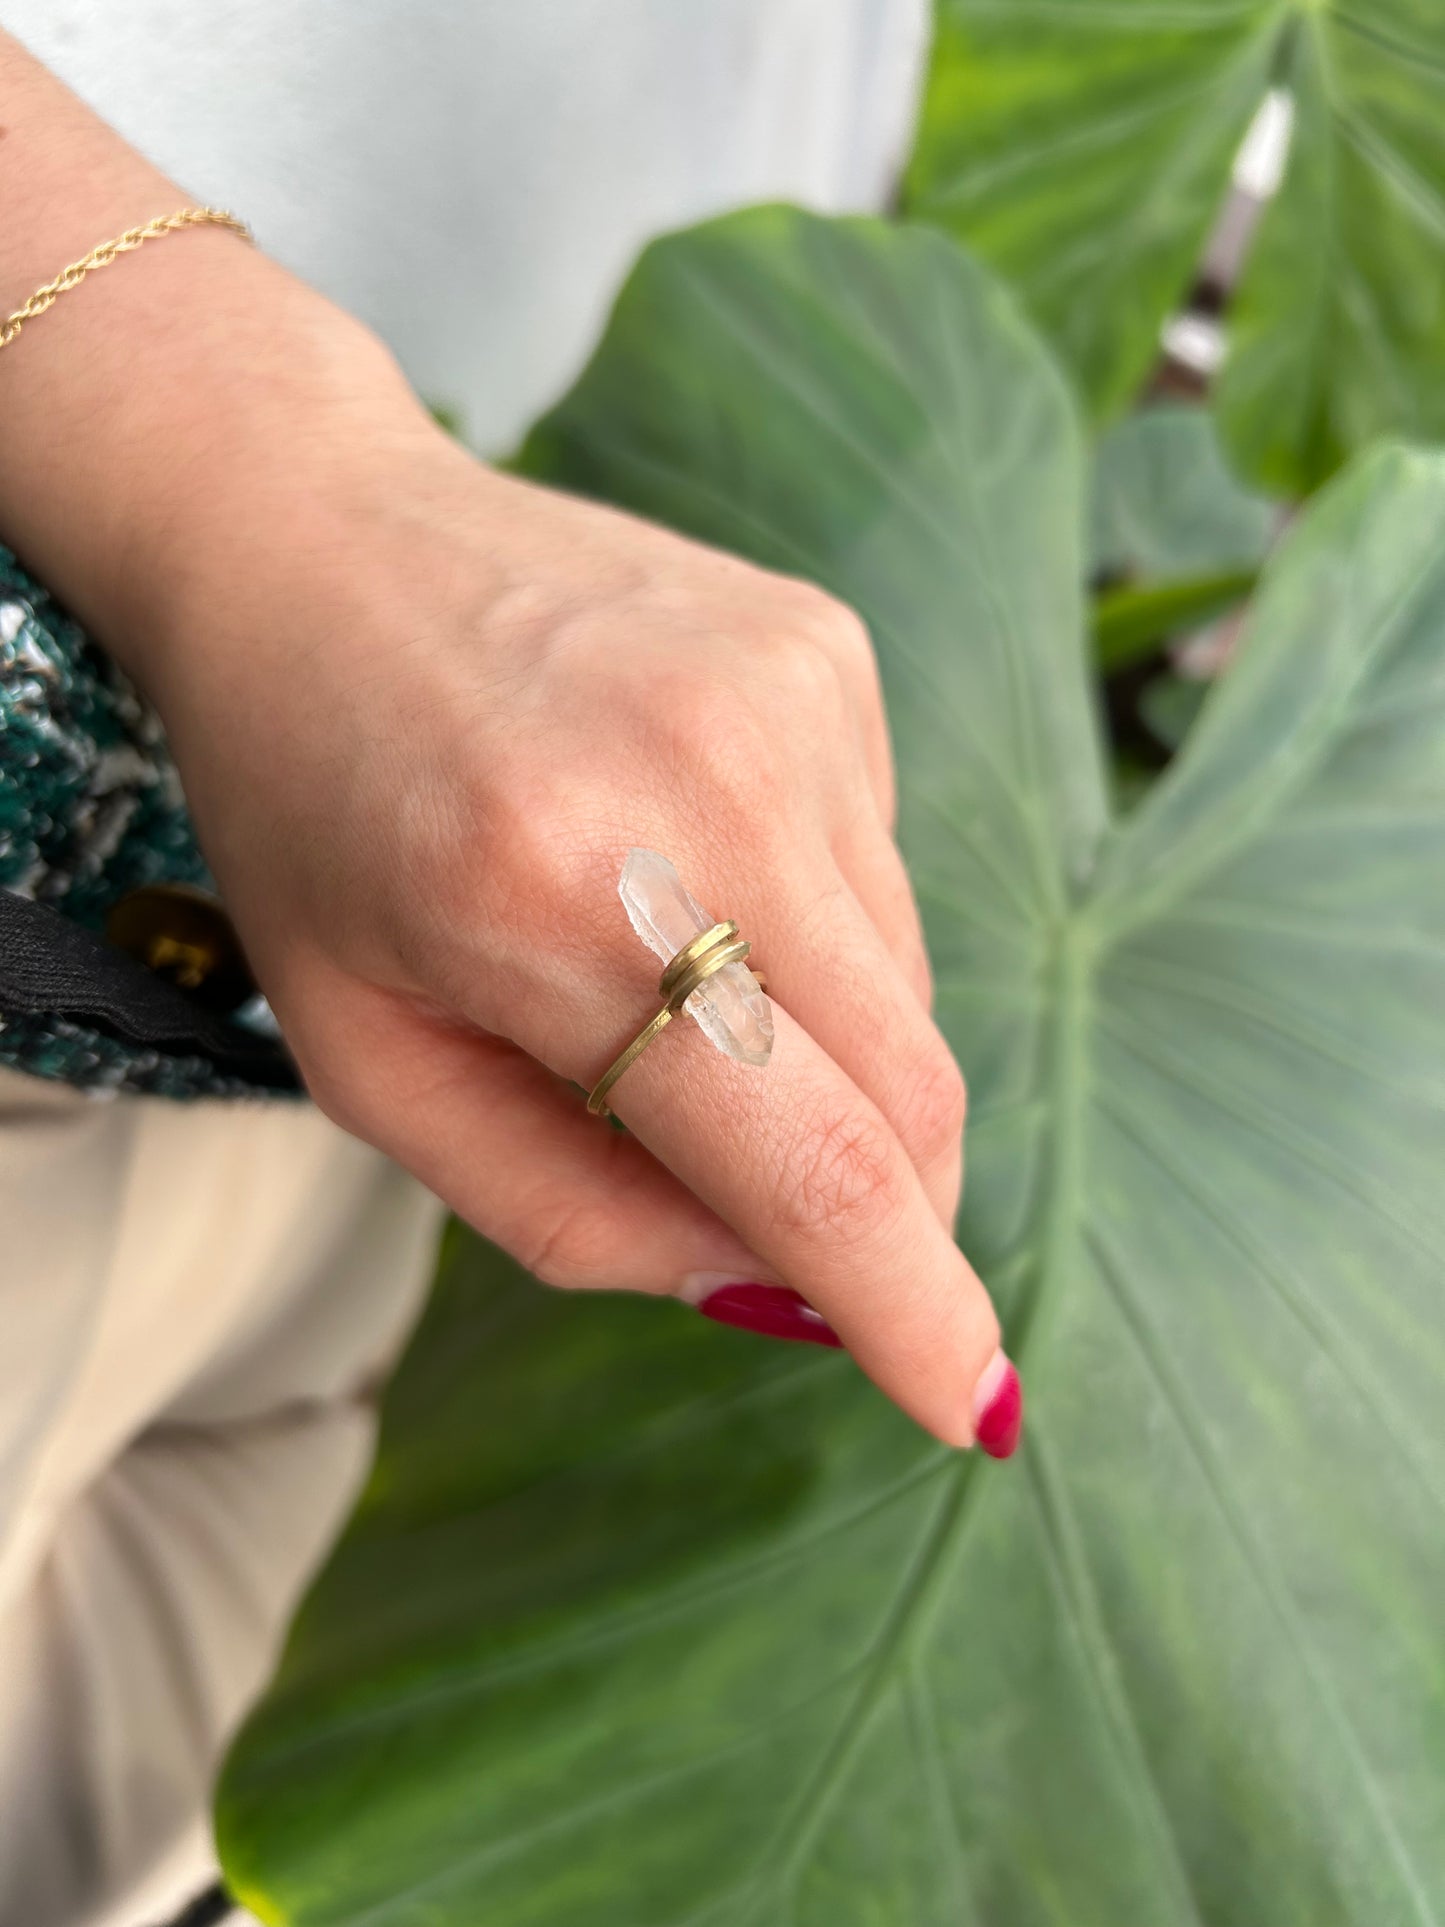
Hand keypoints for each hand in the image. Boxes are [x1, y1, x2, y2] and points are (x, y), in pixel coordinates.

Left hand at [3, 223, 1018, 1452]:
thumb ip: (565, 1207)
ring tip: (654, 955)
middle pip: (904, 1084)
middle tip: (768, 1200)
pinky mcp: (828, 650)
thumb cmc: (314, 818)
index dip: (908, 1304)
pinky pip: (879, 869)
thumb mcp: (372, 1061)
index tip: (976, 1406)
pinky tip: (682, 847)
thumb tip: (769, 1282)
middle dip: (874, 1196)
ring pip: (901, 986)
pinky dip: (805, 921)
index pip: (808, 1157)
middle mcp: (709, 780)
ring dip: (815, 1045)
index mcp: (555, 899)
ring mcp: (791, 695)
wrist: (312, 539)